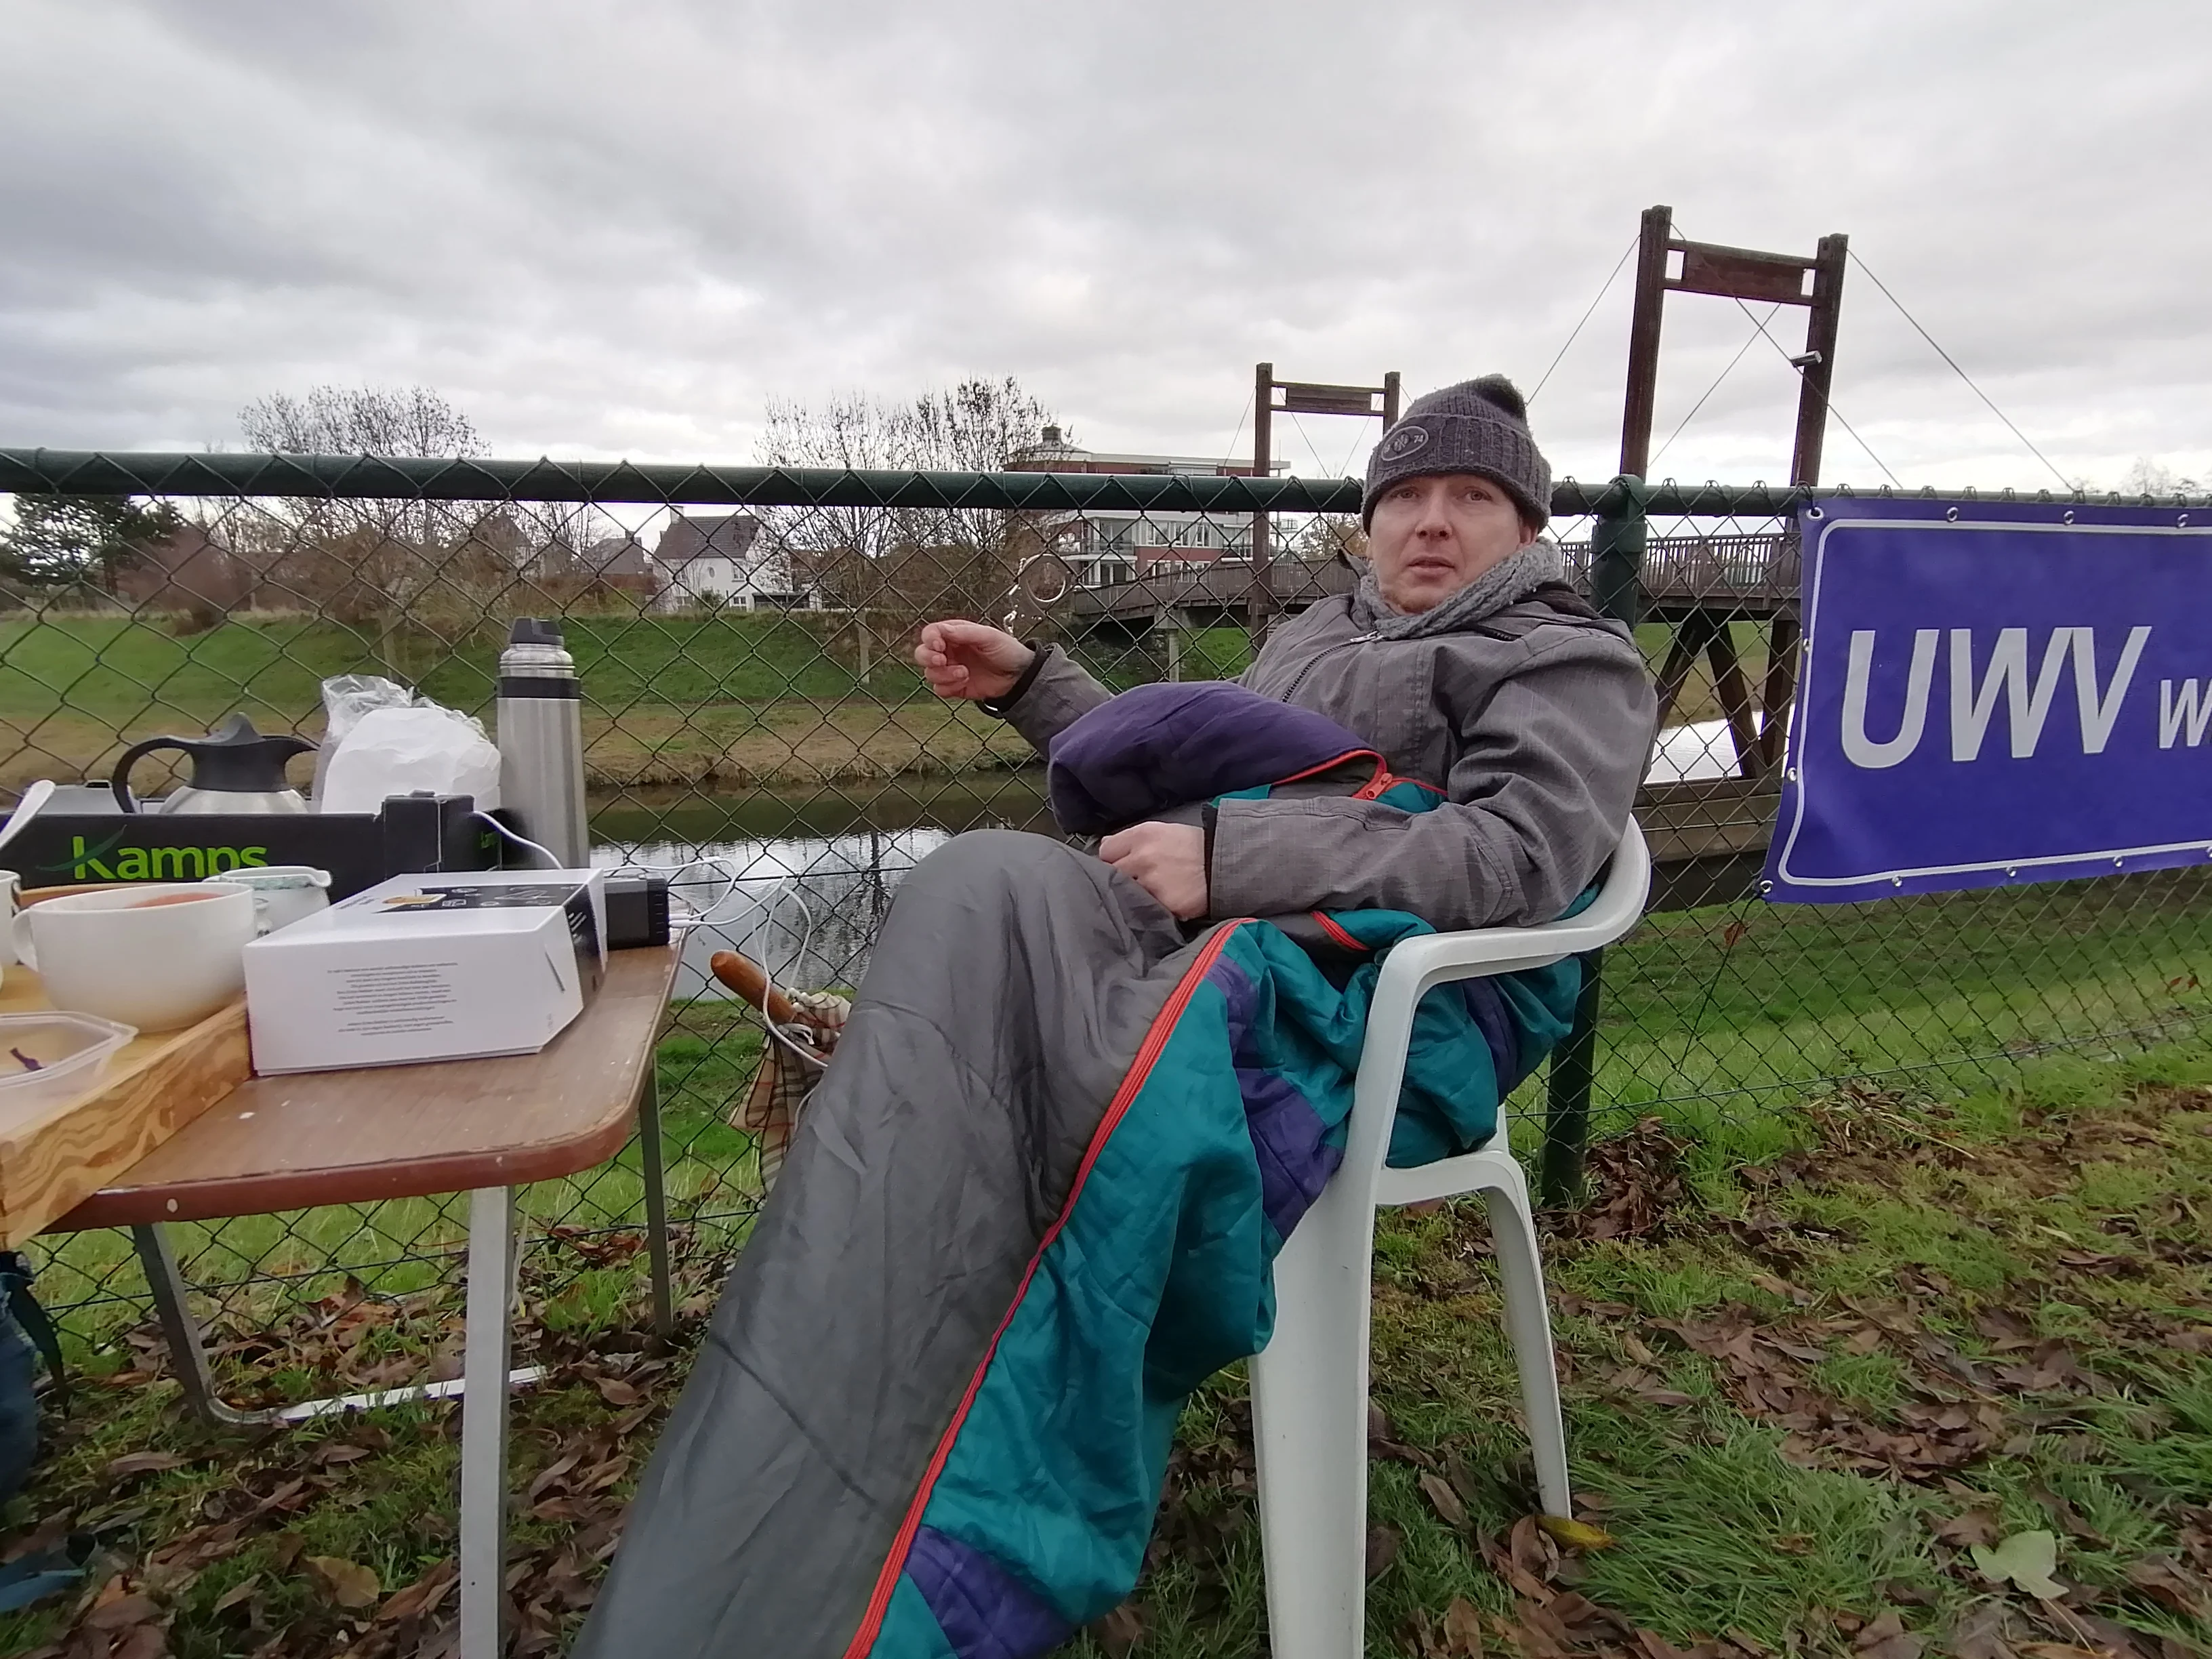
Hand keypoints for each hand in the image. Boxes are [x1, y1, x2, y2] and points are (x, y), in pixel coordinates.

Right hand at [913, 620, 1034, 700]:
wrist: (1019, 676)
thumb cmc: (1006, 650)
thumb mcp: (988, 636)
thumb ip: (965, 633)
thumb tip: (942, 630)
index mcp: (955, 634)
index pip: (930, 633)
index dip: (929, 639)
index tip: (939, 646)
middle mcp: (949, 651)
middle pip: (922, 654)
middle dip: (928, 658)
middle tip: (942, 661)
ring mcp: (950, 670)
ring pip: (929, 673)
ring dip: (944, 674)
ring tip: (964, 673)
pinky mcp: (954, 686)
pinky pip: (939, 689)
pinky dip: (949, 687)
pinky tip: (965, 682)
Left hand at [1099, 821, 1208, 919]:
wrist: (1224, 863)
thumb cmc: (1191, 846)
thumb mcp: (1161, 831)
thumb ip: (1131, 838)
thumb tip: (1105, 845)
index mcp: (1142, 836)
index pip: (1106, 851)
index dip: (1112, 859)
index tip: (1121, 864)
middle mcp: (1143, 859)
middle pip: (1112, 874)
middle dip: (1121, 877)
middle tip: (1136, 879)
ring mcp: (1153, 884)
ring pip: (1128, 893)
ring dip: (1135, 894)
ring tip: (1152, 890)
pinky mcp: (1165, 905)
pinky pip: (1147, 909)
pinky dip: (1152, 907)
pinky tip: (1164, 899)